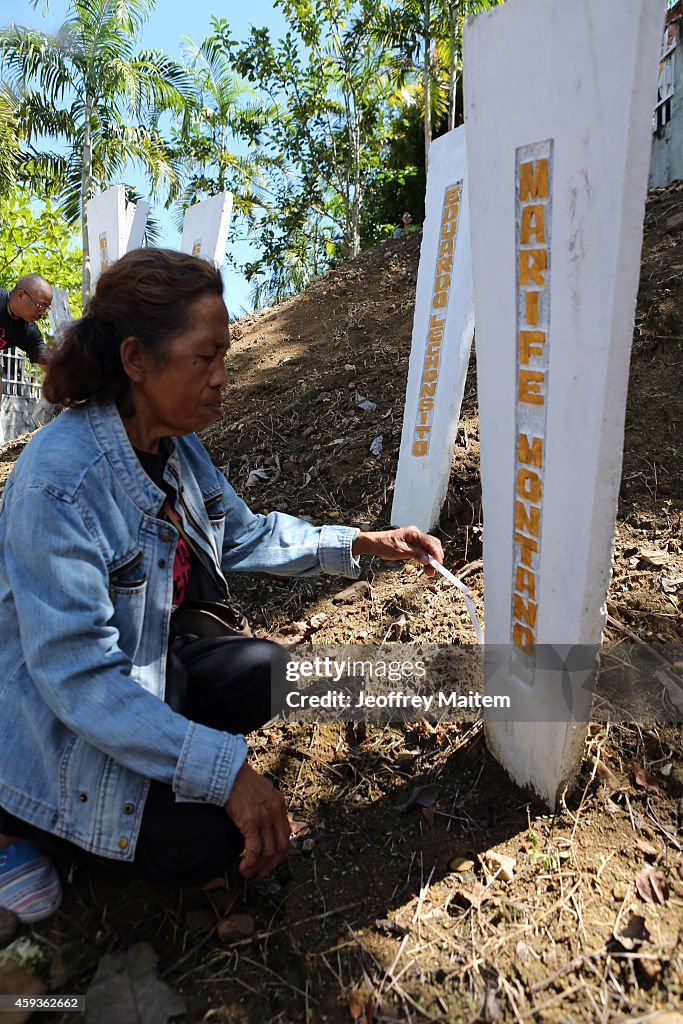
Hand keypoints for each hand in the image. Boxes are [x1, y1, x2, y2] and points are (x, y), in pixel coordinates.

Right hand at [224, 762, 290, 877]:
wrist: (227, 771)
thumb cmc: (239, 780)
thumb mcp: (261, 791)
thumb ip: (267, 806)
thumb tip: (265, 826)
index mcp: (279, 803)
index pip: (286, 834)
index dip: (279, 852)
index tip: (270, 861)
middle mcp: (275, 810)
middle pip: (281, 846)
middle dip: (272, 864)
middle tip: (261, 873)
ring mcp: (264, 816)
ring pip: (268, 851)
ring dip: (259, 867)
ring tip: (249, 873)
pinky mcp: (250, 821)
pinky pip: (254, 849)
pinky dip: (250, 862)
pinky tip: (243, 867)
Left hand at [351, 526, 443, 575]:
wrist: (375, 544)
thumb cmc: (385, 545)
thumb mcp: (400, 550)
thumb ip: (416, 553)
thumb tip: (428, 559)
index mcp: (414, 533)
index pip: (430, 542)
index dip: (436, 553)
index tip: (439, 564)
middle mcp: (417, 534)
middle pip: (433, 544)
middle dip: (436, 557)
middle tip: (435, 570)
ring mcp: (415, 539)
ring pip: (429, 549)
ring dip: (431, 560)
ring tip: (429, 572)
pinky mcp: (413, 545)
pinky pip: (424, 551)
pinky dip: (426, 559)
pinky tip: (426, 567)